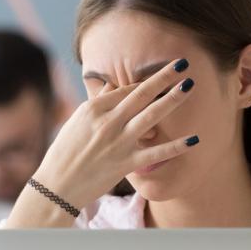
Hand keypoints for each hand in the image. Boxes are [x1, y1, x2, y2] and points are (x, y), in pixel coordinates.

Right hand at [31, 57, 199, 209]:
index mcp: (94, 109)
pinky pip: (155, 153)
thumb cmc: (64, 153)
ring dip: (172, 99)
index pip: (126, 89)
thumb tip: (110, 85)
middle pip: (141, 94)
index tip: (165, 71)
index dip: (148, 80)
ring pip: (151, 116)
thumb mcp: (77, 121)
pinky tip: (194, 139)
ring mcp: (118, 142)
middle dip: (163, 77)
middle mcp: (107, 122)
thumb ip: (97, 103)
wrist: (57, 186)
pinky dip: (175, 146)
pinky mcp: (125, 164)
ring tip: (189, 85)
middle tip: (183, 63)